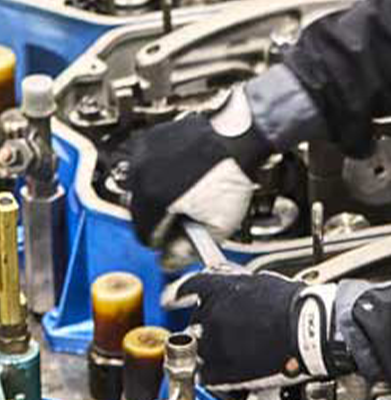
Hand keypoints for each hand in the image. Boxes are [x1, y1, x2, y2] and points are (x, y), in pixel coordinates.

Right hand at [125, 89, 270, 245]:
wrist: (240, 138)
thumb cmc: (232, 174)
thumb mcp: (218, 224)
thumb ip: (188, 248)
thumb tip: (169, 260)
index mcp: (153, 199)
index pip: (145, 235)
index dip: (163, 240)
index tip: (175, 238)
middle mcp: (142, 175)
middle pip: (142, 211)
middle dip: (161, 217)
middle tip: (185, 215)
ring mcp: (145, 154)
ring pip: (143, 187)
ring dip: (160, 194)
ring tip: (187, 191)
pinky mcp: (152, 138)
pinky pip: (148, 165)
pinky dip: (161, 172)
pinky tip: (184, 173)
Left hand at [177, 271, 356, 386]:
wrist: (311, 331)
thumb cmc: (298, 306)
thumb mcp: (266, 284)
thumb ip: (241, 287)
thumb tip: (237, 289)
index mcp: (221, 290)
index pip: (191, 287)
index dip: (184, 292)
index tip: (179, 296)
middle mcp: (211, 315)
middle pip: (195, 320)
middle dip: (208, 324)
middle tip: (228, 328)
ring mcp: (213, 344)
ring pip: (198, 348)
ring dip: (210, 348)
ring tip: (233, 350)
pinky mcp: (221, 370)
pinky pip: (205, 373)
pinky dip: (214, 372)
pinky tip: (230, 368)